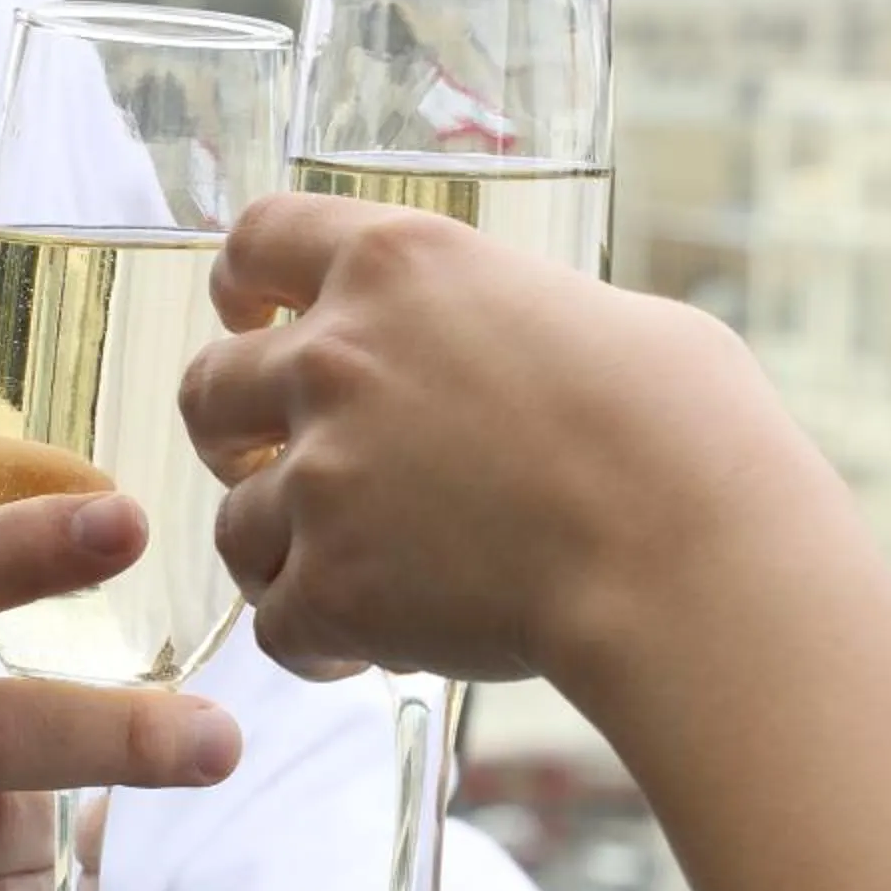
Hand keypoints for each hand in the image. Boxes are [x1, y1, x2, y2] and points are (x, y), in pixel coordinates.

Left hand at [179, 194, 780, 689]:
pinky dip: (312, 645)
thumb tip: (506, 352)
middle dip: (232, 435)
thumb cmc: (682, 430)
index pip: (260, 237)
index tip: (250, 317)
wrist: (680, 551)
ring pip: (235, 524)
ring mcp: (322, 475)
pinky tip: (364, 653)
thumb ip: (502, 322)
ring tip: (354, 584)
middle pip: (207, 387)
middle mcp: (337, 356)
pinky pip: (274, 624)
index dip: (241, 286)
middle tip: (282, 470)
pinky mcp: (329, 586)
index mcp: (399, 265)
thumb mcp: (594, 315)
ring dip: (282, 555)